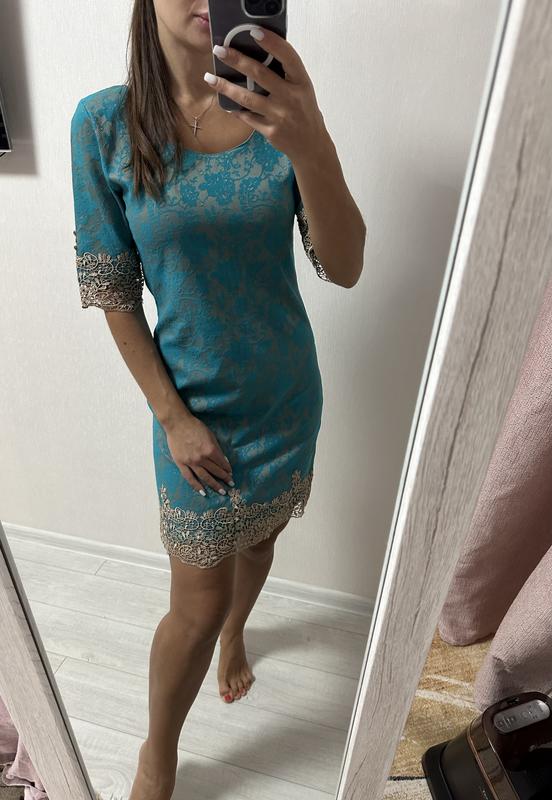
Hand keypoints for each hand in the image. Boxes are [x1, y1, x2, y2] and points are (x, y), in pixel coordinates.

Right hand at [165, 414, 233, 496]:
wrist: (177, 423)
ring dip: (214, 485)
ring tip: (222, 492)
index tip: (231, 474)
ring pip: (205, 477)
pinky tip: (203, 492)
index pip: (222, 463)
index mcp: (210, 449)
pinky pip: (190, 477)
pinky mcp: (181, 464)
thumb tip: (224, 461)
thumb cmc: (195, 427)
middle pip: (215, 471)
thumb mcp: (210, 435)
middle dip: (225, 478)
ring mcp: (191, 462)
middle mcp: (202, 458)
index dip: (227, 469)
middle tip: (231, 484)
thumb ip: (217, 449)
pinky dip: (196, 486)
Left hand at [207, 27, 330, 162]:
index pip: (287, 57)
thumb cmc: (304, 110)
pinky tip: (225, 103)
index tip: (254, 31)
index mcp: (301, 82)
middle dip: (237, 60)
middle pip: (260, 75)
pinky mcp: (271, 131)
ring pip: (247, 98)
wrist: (310, 144)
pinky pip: (248, 118)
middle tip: (219, 51)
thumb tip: (260, 52)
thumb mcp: (302, 89)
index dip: (272, 43)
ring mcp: (280, 115)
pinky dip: (235, 110)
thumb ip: (286, 73)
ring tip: (210, 78)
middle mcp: (291, 97)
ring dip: (226, 87)